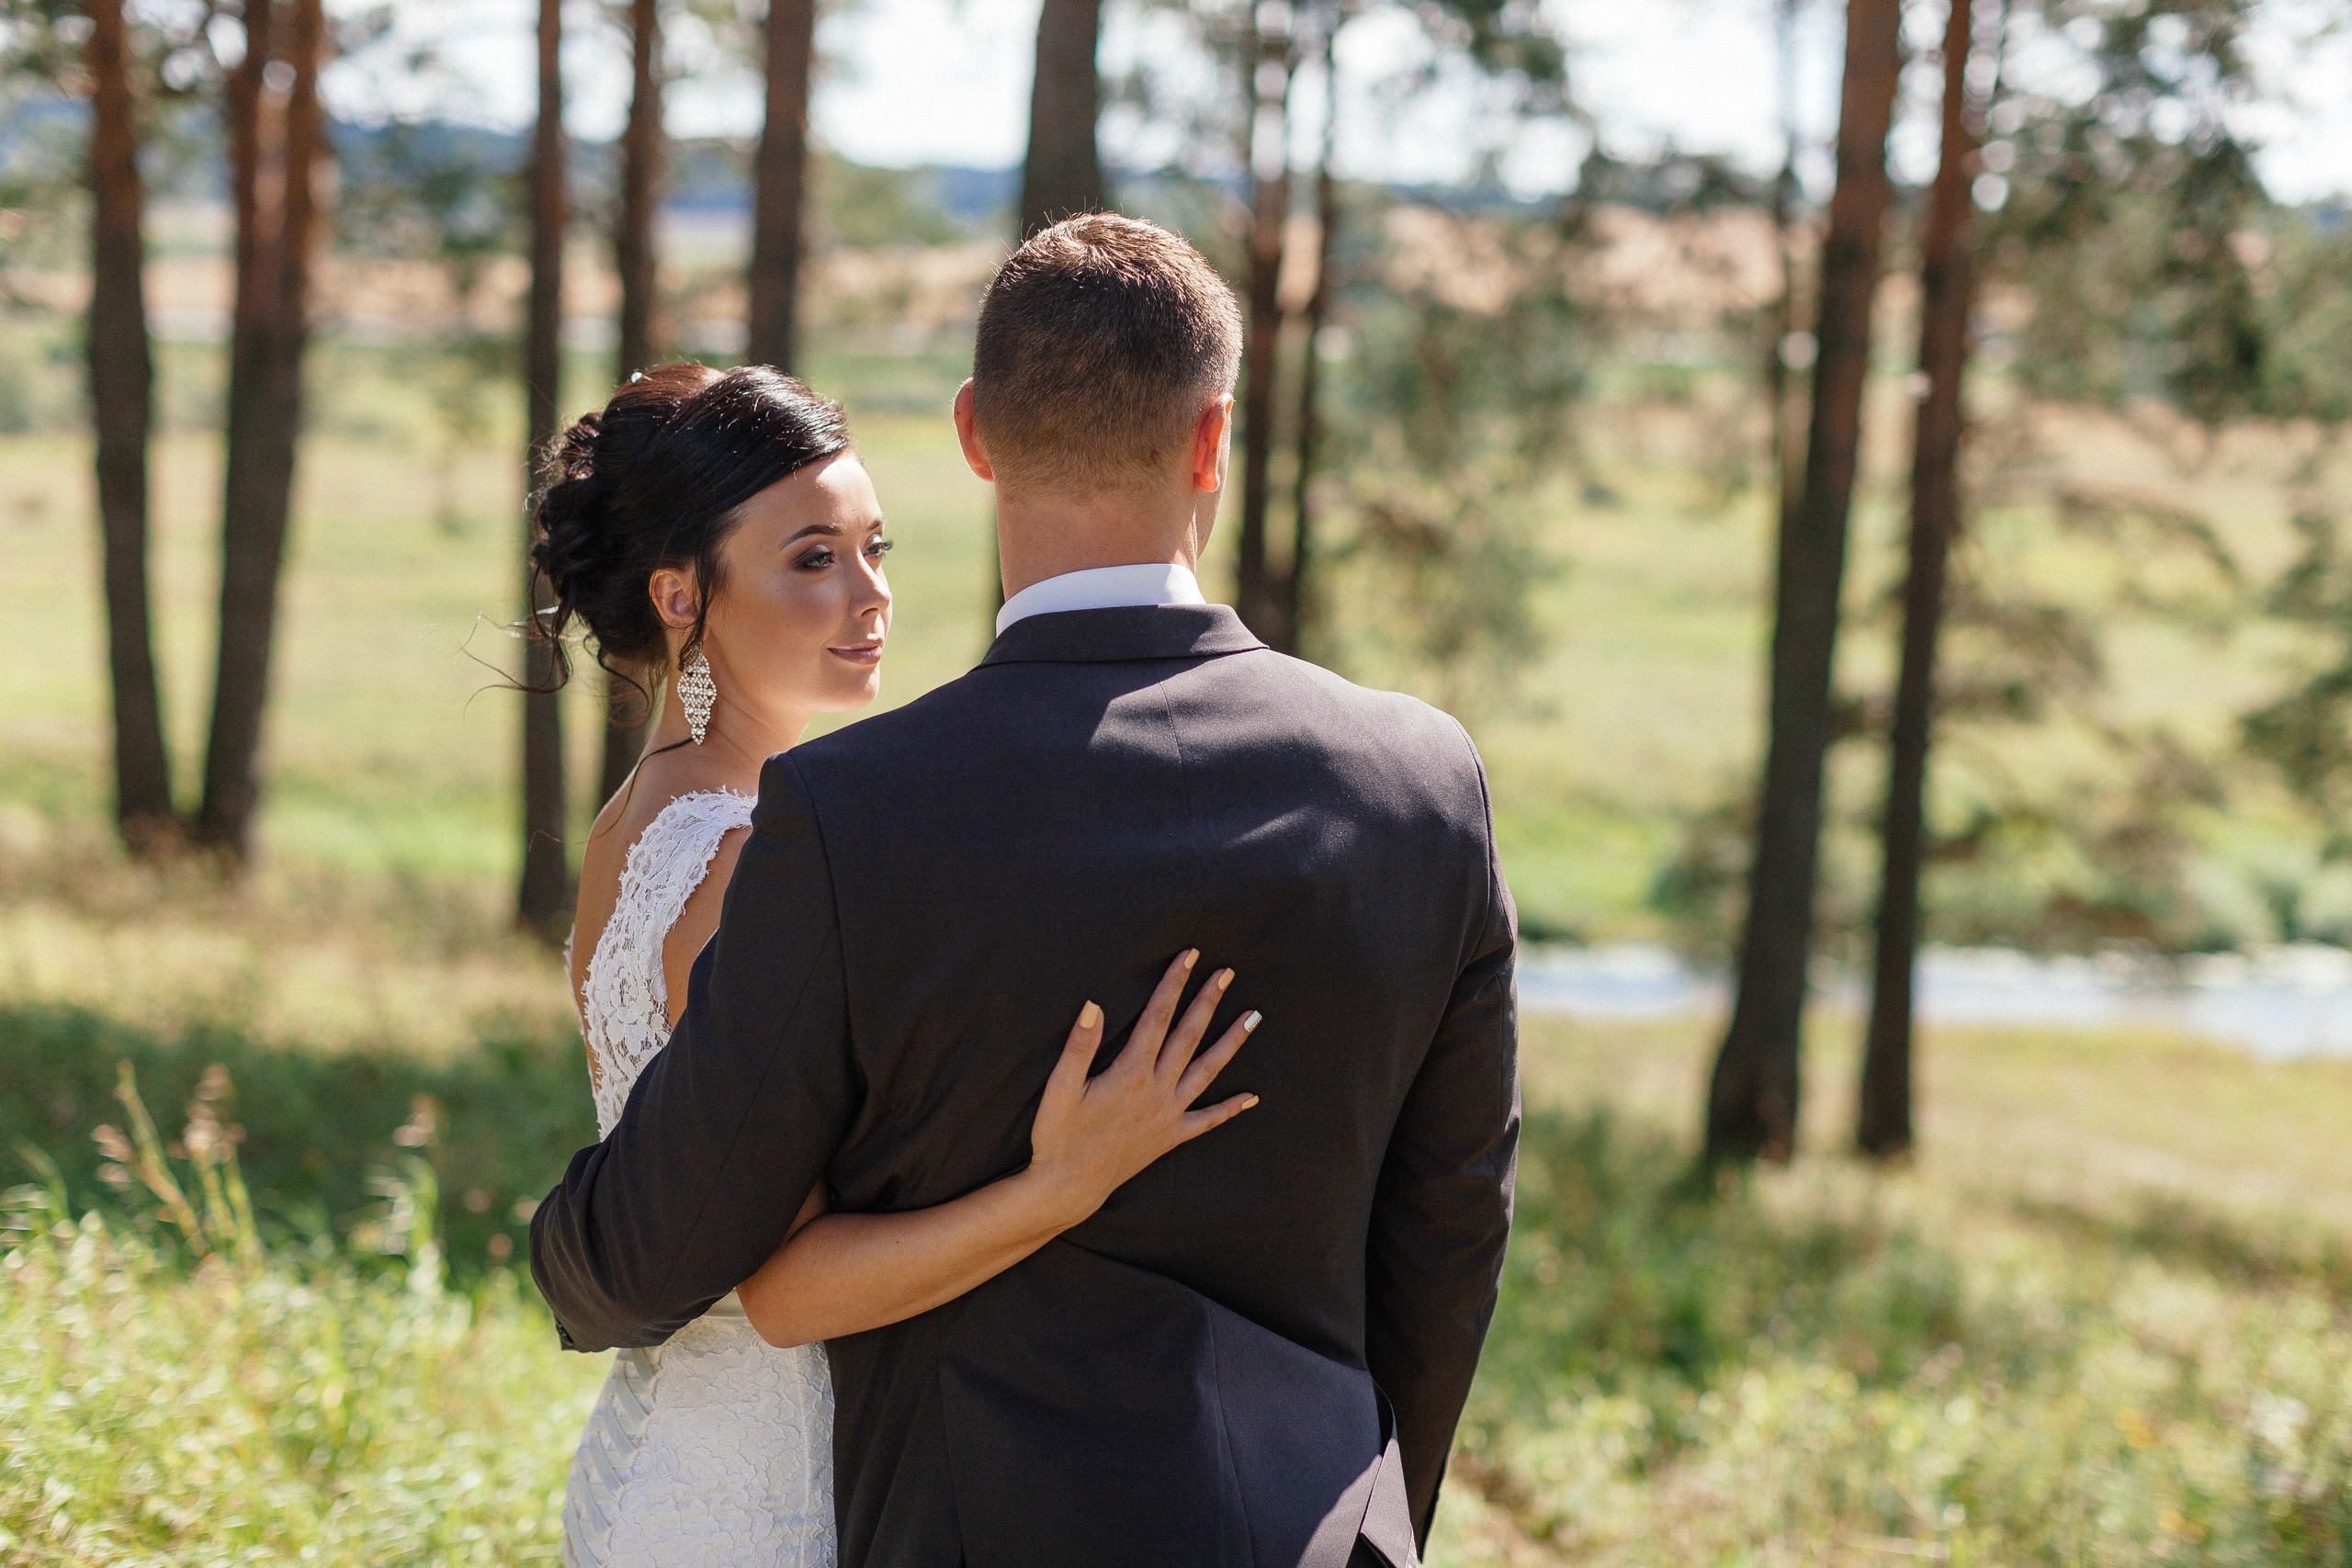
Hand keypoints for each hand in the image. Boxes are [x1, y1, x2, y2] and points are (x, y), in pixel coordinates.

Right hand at [1023, 949, 1259, 1229]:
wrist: (1069, 1189)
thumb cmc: (1058, 1137)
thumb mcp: (1059, 1088)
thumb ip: (1079, 1045)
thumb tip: (1094, 1005)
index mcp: (1132, 1073)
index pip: (1158, 1016)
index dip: (1174, 983)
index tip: (1189, 955)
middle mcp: (1158, 1091)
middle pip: (1189, 1036)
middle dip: (1208, 1000)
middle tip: (1226, 972)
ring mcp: (1169, 1115)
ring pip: (1208, 1071)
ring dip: (1231, 1041)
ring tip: (1254, 1016)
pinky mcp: (1170, 1138)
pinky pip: (1207, 1121)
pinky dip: (1230, 1109)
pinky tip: (1252, 1098)